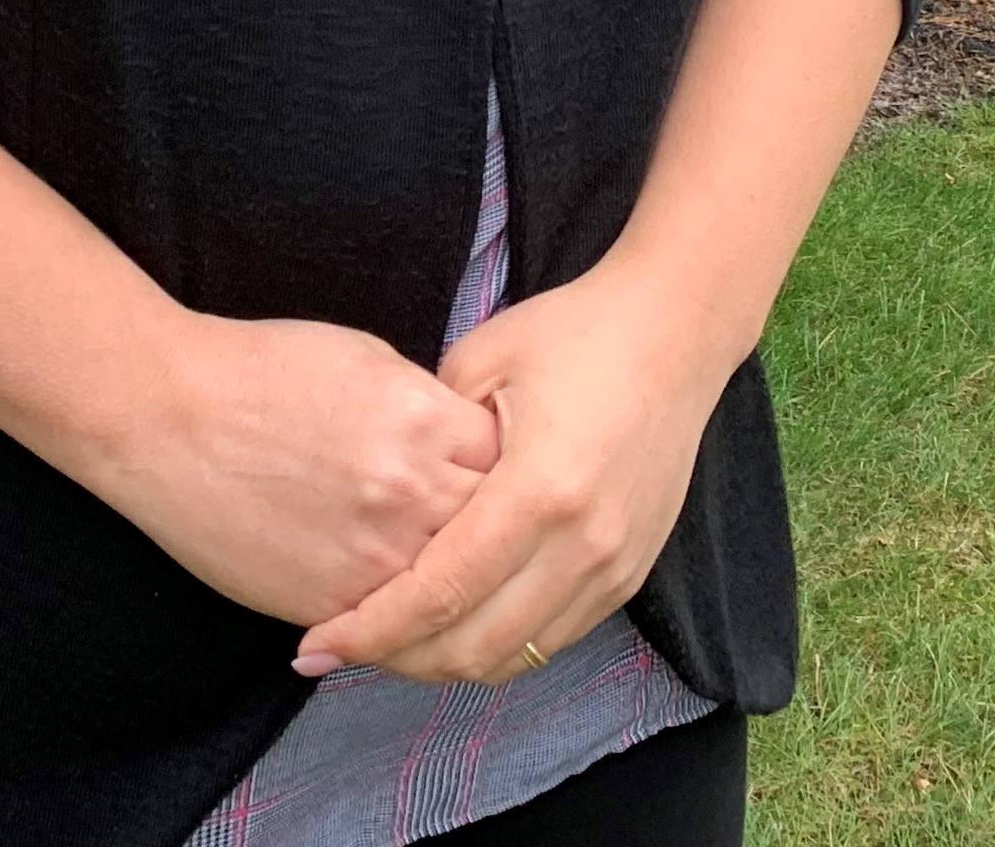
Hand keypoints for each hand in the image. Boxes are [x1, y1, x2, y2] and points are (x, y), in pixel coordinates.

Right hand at [83, 313, 501, 628]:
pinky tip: (409, 604)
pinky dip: (409, 618)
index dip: (515, 467)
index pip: (514, 461)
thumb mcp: (368, 361)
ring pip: (456, 594)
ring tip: (465, 582)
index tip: (506, 472)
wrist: (164, 416)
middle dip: (500, 531)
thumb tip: (468, 445)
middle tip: (497, 533)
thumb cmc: (259, 372)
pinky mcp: (332, 605)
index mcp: (426, 423)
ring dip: (462, 586)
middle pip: (500, 533)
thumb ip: (431, 410)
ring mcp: (374, 560)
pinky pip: (398, 626)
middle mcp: (412, 495)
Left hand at [289, 258, 727, 684]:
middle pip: (473, 647)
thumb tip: (381, 500)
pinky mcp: (630, 573)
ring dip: (446, 663)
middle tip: (344, 648)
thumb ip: (430, 439)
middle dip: (398, 660)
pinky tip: (456, 622)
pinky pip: (553, 639)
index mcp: (538, 491)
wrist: (677, 331)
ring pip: (515, 657)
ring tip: (391, 642)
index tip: (316, 645)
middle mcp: (582, 544)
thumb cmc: (573, 332)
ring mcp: (614, 566)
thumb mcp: (481, 362)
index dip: (370, 630)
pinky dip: (497, 645)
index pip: (438, 594)